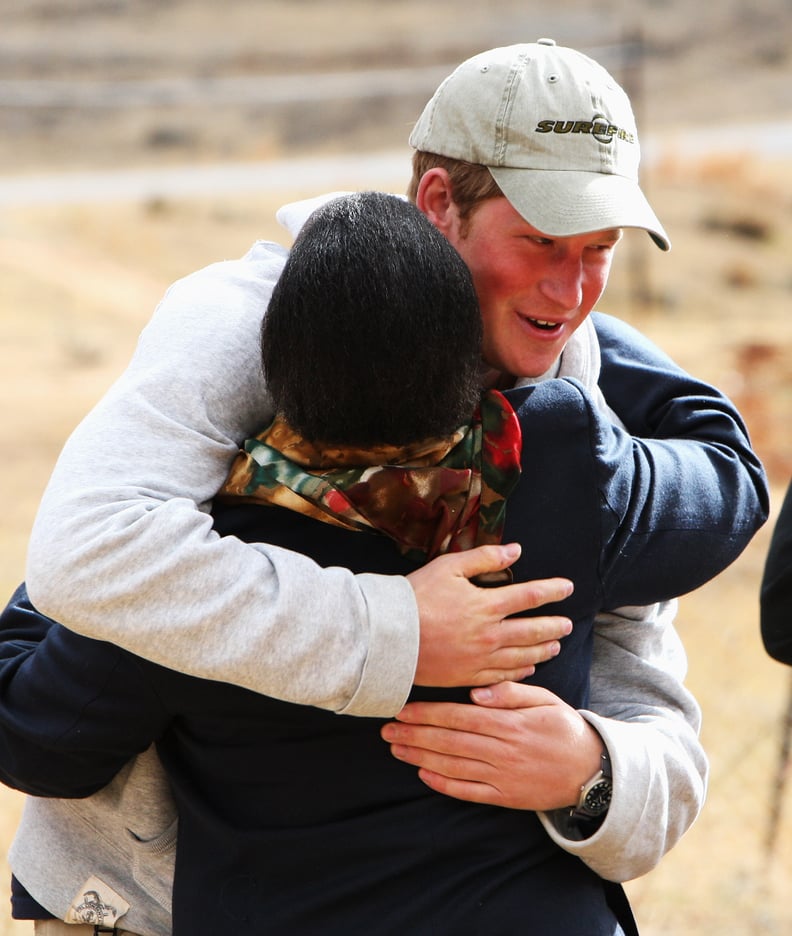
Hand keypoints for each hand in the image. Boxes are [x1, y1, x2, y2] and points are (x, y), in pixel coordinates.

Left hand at [380, 681, 603, 810]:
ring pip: (454, 766)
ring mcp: (503, 776)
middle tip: (386, 729)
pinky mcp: (506, 798)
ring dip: (421, 756)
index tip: (403, 709)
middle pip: (450, 741)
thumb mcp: (545, 700)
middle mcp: (502, 751)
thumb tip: (477, 691)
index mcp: (509, 724)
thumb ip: (511, 693)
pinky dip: (444, 784)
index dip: (428, 713)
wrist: (592, 771)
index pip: (460, 717)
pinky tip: (423, 774)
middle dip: (415, 734)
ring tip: (395, 748)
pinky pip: (469, 792)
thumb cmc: (565, 728)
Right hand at [407, 543, 572, 686]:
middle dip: (553, 626)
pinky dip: (520, 671)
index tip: (567, 588)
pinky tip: (528, 667)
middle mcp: (490, 634)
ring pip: (522, 656)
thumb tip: (515, 550)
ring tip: (555, 646)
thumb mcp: (448, 567)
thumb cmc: (416, 597)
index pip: (531, 596)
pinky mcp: (468, 677)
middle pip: (533, 630)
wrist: (388, 636)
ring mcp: (480, 659)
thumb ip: (484, 558)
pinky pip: (503, 676)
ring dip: (543, 650)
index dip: (552, 590)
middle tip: (567, 625)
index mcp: (487, 605)